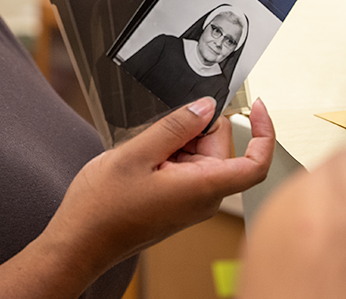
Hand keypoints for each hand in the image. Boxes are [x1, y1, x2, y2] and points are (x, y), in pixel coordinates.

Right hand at [42, 97, 275, 274]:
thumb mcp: (136, 154)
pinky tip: (143, 160)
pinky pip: (186, 167)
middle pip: (221, 148)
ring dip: (176, 142)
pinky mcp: (179, 202)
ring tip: (144, 153)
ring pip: (200, 155)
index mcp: (202, 187)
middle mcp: (204, 198)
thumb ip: (176, 126)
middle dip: (195, 129)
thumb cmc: (103, 209)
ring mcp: (192, 202)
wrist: (81, 240)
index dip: (264, 132)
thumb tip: (206, 106)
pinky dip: (169, 154)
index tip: (257, 107)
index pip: (256, 163)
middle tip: (160, 130)